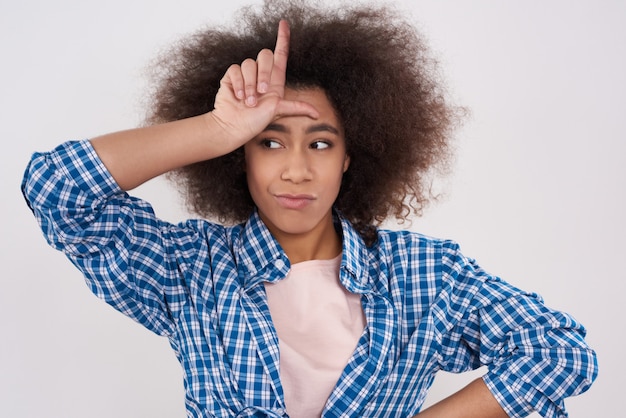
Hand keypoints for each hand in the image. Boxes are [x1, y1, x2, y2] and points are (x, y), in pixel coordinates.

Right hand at [209, 20, 318, 152]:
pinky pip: (236, 69)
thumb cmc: (255, 122)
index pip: (281, 54)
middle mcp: (260, 75)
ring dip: (250, 85)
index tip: (283, 23)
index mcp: (274, 81)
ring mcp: (245, 75)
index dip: (283, 38)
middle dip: (264, 74)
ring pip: (249, 63)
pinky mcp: (231, 77)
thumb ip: (296, 107)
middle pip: (265, 55)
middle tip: (261, 93)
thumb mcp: (278, 112)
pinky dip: (239, 83)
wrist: (233, 127)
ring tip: (248, 101)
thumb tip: (317, 114)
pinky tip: (238, 96)